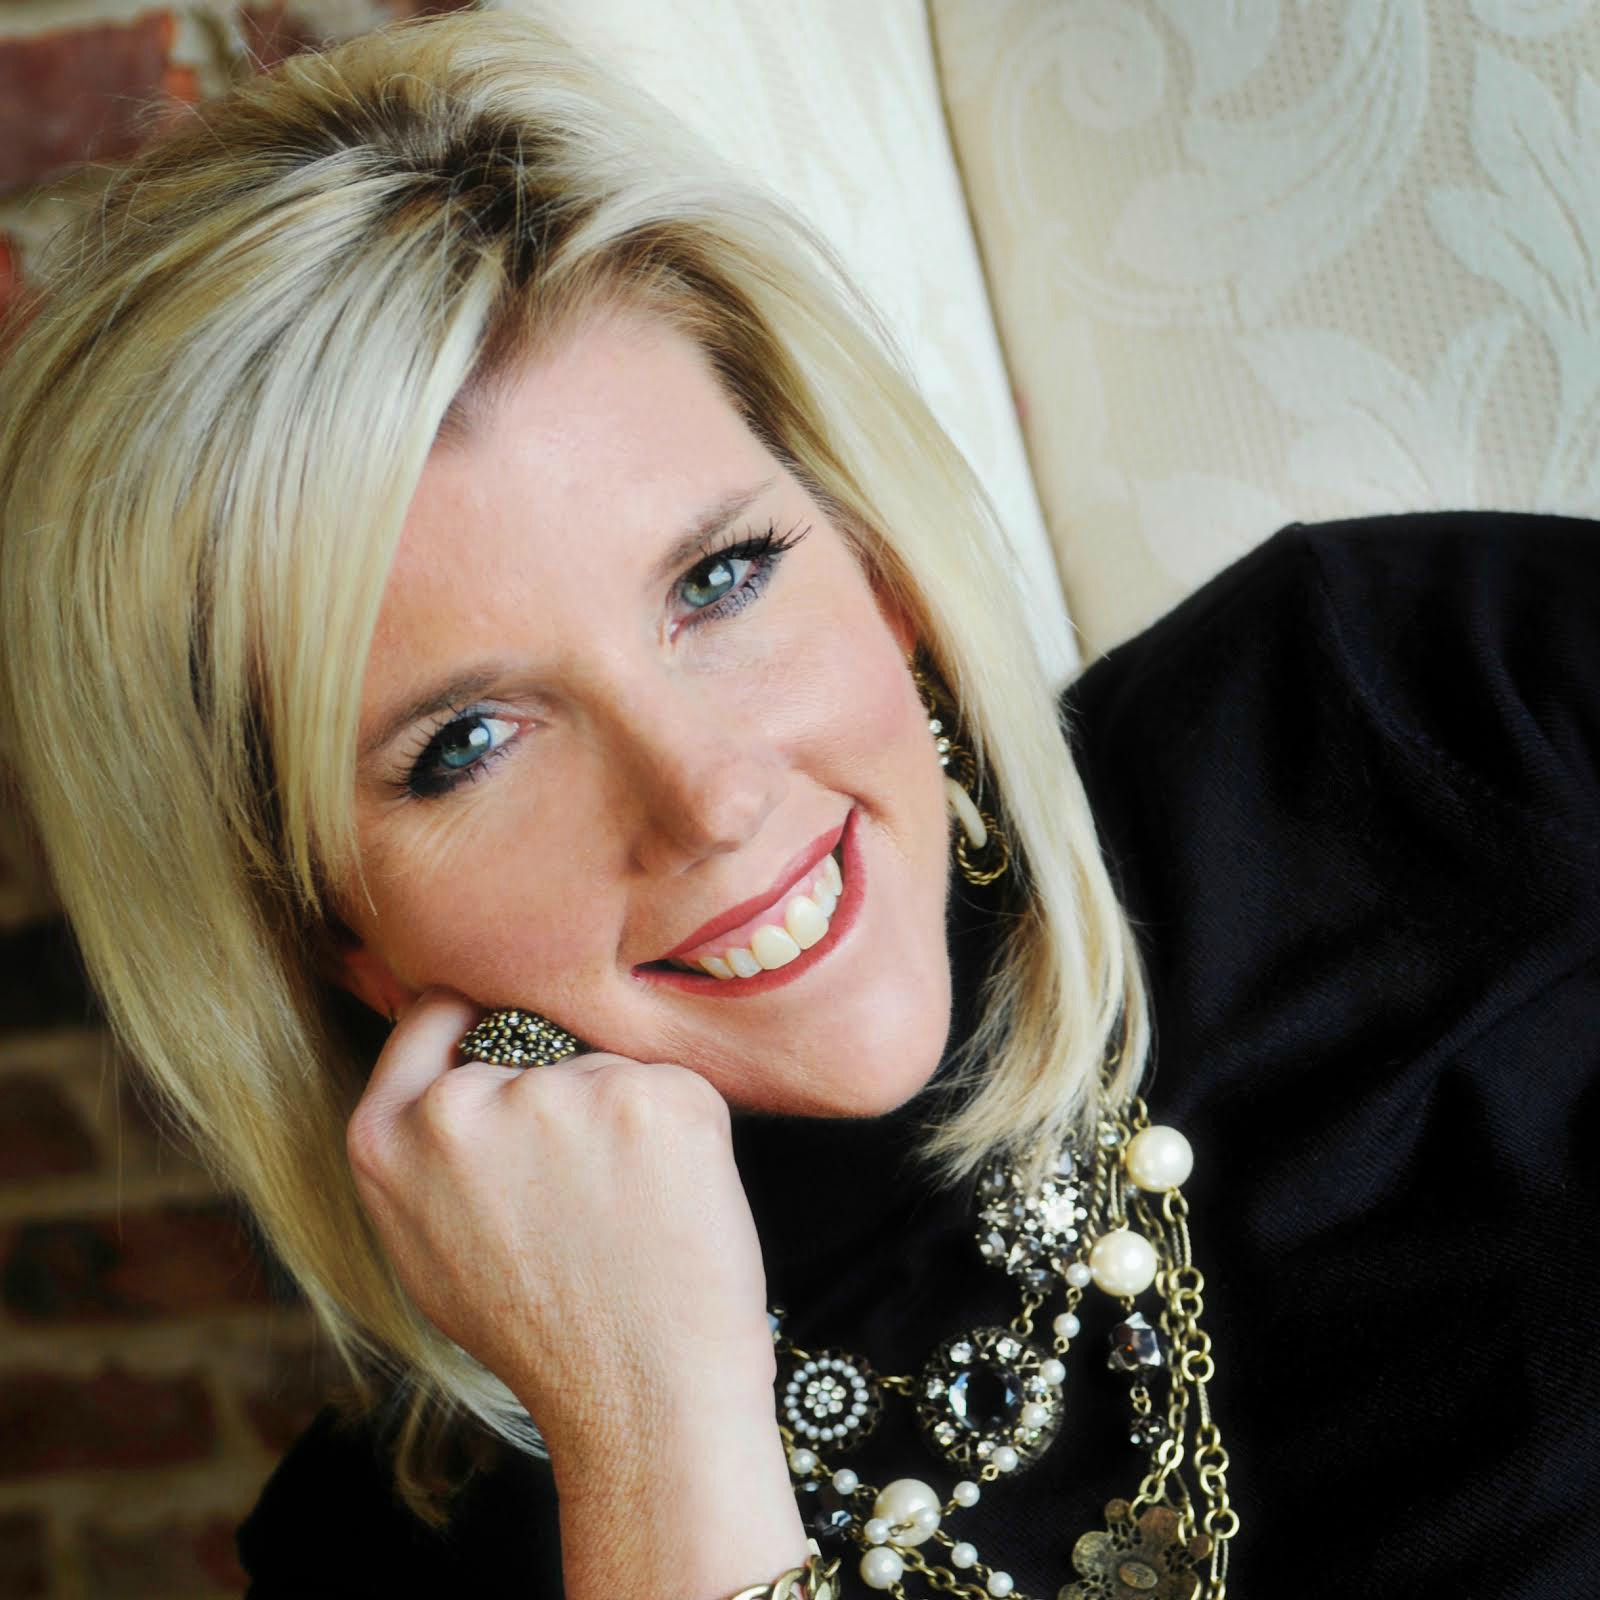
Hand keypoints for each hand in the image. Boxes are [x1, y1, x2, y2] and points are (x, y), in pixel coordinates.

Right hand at [344, 987, 778, 1449]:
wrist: (646, 1398)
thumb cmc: (542, 1327)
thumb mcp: (426, 1245)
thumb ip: (422, 1146)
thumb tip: (448, 1052)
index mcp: (390, 1136)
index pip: (434, 1013)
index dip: (475, 1022)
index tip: (508, 1038)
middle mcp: (466, 1104)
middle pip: (532, 1044)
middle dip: (560, 1095)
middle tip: (582, 1196)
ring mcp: (564, 1093)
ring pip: (603, 1066)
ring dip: (621, 1118)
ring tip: (626, 1212)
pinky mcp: (655, 1094)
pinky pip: (668, 1082)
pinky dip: (678, 1130)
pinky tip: (670, 1201)